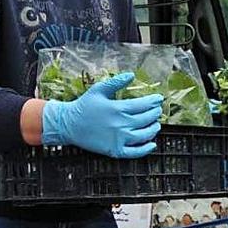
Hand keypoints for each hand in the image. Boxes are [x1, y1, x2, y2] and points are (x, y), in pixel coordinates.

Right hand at [42, 72, 163, 157]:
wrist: (69, 124)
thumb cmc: (84, 105)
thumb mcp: (99, 89)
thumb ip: (116, 82)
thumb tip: (131, 75)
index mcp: (118, 108)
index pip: (143, 105)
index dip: (154, 101)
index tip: (159, 99)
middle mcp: (121, 124)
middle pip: (146, 119)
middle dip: (155, 114)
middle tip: (158, 110)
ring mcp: (119, 139)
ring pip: (144, 135)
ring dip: (153, 129)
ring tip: (156, 124)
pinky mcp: (115, 150)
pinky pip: (135, 152)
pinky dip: (146, 149)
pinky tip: (151, 144)